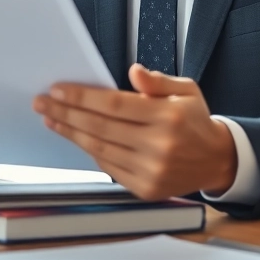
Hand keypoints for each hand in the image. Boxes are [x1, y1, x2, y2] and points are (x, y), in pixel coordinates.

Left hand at [34, 63, 237, 200]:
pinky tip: (77, 138)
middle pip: (100, 127)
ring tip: (52, 120)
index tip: (59, 90)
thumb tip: (134, 71)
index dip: (82, 97)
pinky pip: (109, 167)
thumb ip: (158, 81)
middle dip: (66, 113)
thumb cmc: (196, 121)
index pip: (114, 105)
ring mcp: (151, 170)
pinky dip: (90, 151)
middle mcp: (159, 145)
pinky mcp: (146, 188)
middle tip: (43, 103)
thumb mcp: (186, 90)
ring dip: (71, 133)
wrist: (216, 160)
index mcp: (168, 116)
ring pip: (99, 149)